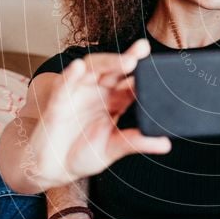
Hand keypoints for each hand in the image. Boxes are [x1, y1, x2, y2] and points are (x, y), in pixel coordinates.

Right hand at [30, 39, 170, 186]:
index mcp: (115, 101)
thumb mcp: (113, 149)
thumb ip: (136, 143)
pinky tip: (78, 67)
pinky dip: (71, 75)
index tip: (159, 65)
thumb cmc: (83, 154)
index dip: (144, 71)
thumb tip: (166, 145)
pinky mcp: (58, 102)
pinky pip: (64, 85)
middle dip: (128, 58)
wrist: (53, 168)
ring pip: (93, 69)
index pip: (132, 82)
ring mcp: (78, 94)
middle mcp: (98, 92)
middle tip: (143, 50)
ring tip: (126, 60)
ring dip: (108, 62)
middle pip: (114, 69)